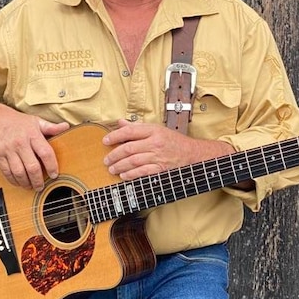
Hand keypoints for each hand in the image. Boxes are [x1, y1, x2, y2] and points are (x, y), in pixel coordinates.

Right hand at [0, 100, 69, 190]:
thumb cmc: (18, 122)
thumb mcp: (36, 121)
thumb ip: (51, 127)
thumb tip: (66, 126)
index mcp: (32, 134)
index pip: (45, 153)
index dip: (52, 166)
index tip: (55, 174)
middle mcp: (20, 143)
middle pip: (32, 166)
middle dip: (38, 180)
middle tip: (42, 187)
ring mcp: (8, 150)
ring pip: (19, 172)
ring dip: (26, 183)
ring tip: (31, 186)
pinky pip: (6, 172)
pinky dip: (14, 180)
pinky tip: (19, 182)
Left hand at [102, 119, 233, 180]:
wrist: (193, 155)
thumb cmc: (174, 142)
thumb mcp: (157, 130)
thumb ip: (138, 127)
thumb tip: (120, 122)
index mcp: (154, 130)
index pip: (129, 131)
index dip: (114, 135)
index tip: (105, 140)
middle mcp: (155, 142)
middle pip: (128, 148)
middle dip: (114, 155)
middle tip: (106, 159)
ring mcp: (158, 157)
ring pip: (133, 161)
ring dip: (119, 166)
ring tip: (112, 168)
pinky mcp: (161, 169)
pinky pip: (141, 172)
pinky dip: (130, 174)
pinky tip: (124, 175)